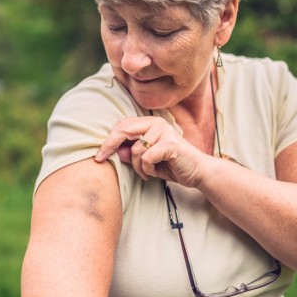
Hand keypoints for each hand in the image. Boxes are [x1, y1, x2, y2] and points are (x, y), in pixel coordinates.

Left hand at [94, 116, 208, 187]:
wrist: (197, 172)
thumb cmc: (171, 164)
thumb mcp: (147, 160)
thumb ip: (132, 154)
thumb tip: (115, 151)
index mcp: (150, 123)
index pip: (122, 125)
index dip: (108, 140)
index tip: (98, 155)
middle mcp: (156, 123)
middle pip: (123, 130)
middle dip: (109, 146)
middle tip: (101, 159)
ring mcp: (164, 132)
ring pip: (135, 150)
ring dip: (137, 167)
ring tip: (147, 172)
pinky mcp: (170, 144)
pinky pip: (146, 158)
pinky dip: (147, 169)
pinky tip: (154, 173)